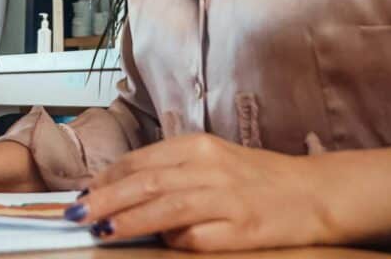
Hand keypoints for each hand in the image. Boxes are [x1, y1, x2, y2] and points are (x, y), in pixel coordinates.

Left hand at [66, 133, 330, 251]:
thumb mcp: (211, 161)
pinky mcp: (243, 228)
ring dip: (131, 219)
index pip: (140, 160)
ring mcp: (227, 198)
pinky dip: (177, 241)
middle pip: (146, 181)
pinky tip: (163, 244)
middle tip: (76, 214)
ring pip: (167, 206)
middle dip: (106, 198)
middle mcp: (209, 166)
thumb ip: (171, 172)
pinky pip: (199, 236)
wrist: (314, 192)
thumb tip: (120, 191)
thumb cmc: (256, 178)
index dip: (107, 178)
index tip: (81, 194)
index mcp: (197, 145)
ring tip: (104, 229)